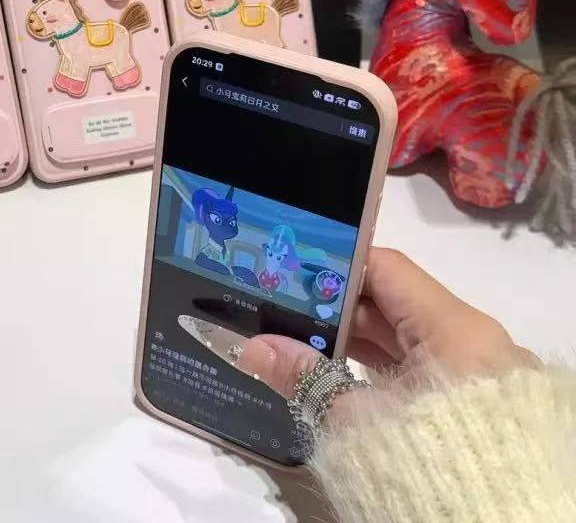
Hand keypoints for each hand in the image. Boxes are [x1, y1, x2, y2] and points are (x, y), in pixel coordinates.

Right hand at [189, 247, 538, 407]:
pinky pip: (415, 366)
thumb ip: (306, 377)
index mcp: (454, 328)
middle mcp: (469, 340)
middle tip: (283, 302)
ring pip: (402, 337)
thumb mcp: (360, 419)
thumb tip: (253, 348)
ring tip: (298, 333)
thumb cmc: (429, 458)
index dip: (336, 264)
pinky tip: (335, 369)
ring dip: (351, 337)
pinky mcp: (468, 402)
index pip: (387, 269)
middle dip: (335, 304)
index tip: (292, 268)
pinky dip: (376, 364)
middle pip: (393, 302)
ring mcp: (470, 372)